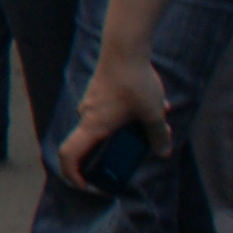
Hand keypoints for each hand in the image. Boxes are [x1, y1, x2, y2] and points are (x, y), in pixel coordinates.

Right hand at [56, 45, 172, 191]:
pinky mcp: (98, 91)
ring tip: (149, 123)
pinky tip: (148, 105)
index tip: (86, 185)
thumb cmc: (134, 82)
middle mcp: (86, 115)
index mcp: (93, 126)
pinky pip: (106, 112)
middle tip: (131, 157)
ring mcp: (90, 102)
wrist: (124, 47)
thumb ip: (158, 135)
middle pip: (88, 143)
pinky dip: (123, 116)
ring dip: (122, 131)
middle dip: (109, 154)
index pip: (69, 155)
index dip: (72, 174)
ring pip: (101, 125)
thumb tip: (163, 153)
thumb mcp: (153, 114)